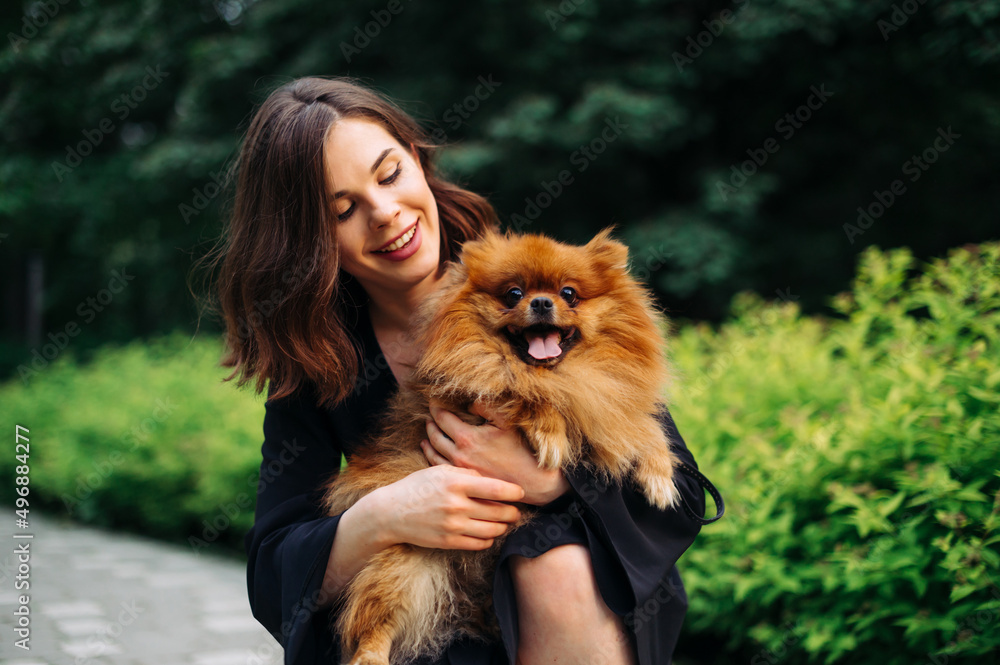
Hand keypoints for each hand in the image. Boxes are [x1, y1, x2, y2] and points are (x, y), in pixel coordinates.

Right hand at [368, 464, 522, 550]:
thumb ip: (467, 473)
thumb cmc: (417, 487)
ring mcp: (453, 526)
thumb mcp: (440, 471)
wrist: (391, 513)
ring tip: (504, 521)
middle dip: (512, 512)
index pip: (497, 489)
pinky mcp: (449, 542)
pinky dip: (489, 538)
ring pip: (493, 530)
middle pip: (499, 512)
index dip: (514, 492)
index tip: (520, 492)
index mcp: (456, 483)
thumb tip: (492, 480)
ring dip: (503, 526)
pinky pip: (480, 543)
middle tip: (515, 510)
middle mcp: (457, 505)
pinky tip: (487, 531)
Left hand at [422, 399, 570, 505]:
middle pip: (435, 435)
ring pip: (434, 452)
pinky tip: (432, 452)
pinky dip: (432, 457)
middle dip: (430, 422)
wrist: (530, 481)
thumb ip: (486, 407)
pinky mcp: (463, 481)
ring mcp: (459, 470)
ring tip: (428, 431)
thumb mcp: (506, 423)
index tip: (433, 400)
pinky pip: (440, 467)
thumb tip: (469, 402)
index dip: (436, 407)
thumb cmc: (521, 450)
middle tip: (429, 414)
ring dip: (429, 440)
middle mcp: (458, 455)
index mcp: (467, 438)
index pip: (442, 418)